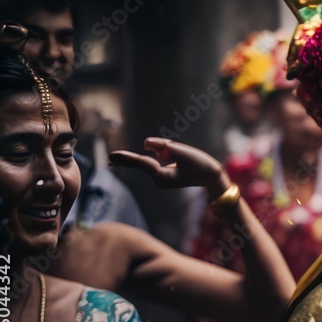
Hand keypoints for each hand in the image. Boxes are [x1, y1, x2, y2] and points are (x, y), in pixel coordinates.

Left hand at [110, 137, 226, 197]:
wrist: (213, 177)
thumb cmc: (201, 165)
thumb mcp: (183, 153)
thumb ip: (164, 146)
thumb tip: (146, 143)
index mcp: (161, 176)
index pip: (141, 162)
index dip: (126, 157)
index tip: (111, 155)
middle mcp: (159, 178)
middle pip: (142, 163)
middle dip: (128, 160)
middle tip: (109, 158)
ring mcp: (162, 177)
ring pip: (153, 158)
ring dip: (160, 151)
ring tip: (178, 154)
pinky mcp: (167, 174)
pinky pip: (158, 161)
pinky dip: (159, 155)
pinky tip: (161, 153)